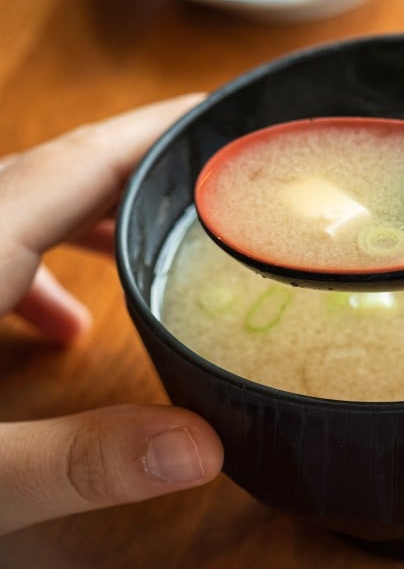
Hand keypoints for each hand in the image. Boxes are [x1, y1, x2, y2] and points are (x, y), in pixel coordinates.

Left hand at [0, 95, 223, 534]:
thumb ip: (77, 459)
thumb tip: (203, 448)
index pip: (81, 161)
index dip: (157, 130)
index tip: (218, 109)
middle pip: (53, 176)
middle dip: (135, 178)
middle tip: (207, 191)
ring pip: (12, 211)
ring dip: (82, 224)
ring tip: (142, 254)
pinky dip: (28, 270)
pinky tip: (50, 331)